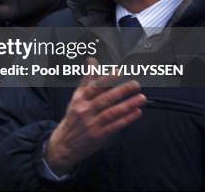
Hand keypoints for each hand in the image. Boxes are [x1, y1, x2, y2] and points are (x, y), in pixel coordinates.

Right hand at [45, 58, 146, 175]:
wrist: (64, 143)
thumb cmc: (73, 118)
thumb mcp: (76, 97)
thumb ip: (87, 79)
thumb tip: (92, 61)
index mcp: (79, 99)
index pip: (94, 86)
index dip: (106, 79)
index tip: (118, 72)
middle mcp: (84, 110)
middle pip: (104, 99)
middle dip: (121, 91)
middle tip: (135, 84)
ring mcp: (91, 123)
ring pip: (111, 112)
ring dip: (127, 105)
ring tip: (141, 98)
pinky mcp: (98, 135)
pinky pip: (114, 126)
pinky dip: (126, 119)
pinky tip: (136, 113)